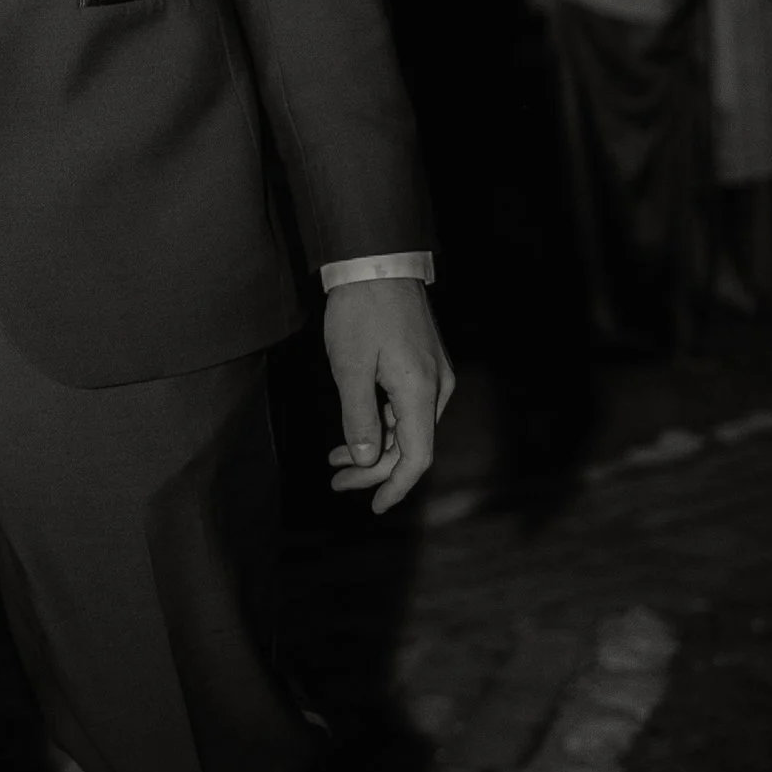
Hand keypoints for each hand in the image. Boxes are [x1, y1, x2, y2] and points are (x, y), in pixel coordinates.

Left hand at [322, 275, 452, 515]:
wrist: (377, 263)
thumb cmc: (360, 312)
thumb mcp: (350, 368)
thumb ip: (359, 418)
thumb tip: (367, 460)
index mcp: (420, 392)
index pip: (416, 457)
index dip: (395, 487)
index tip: (374, 508)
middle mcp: (436, 388)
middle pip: (411, 446)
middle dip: (374, 470)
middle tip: (335, 481)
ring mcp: (434, 375)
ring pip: (408, 428)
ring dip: (375, 448)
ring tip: (336, 460)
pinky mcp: (425, 365)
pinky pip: (408, 408)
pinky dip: (382, 424)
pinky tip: (355, 432)